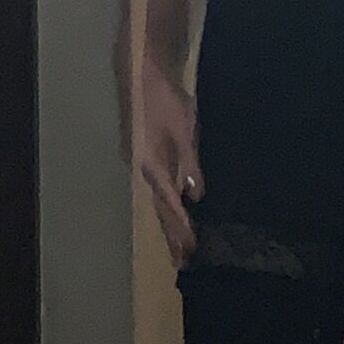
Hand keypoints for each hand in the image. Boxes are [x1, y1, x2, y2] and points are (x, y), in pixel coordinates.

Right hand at [139, 55, 204, 267]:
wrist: (153, 79)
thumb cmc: (170, 102)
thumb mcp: (184, 130)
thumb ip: (190, 162)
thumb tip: (194, 195)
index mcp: (153, 165)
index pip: (169, 203)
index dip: (180, 226)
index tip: (191, 247)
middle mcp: (149, 172)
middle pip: (162, 210)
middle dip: (173, 236)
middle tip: (182, 264)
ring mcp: (151, 168)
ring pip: (161, 205)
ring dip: (170, 228)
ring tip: (179, 253)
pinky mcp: (156, 163)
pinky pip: (164, 194)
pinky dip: (171, 212)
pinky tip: (179, 220)